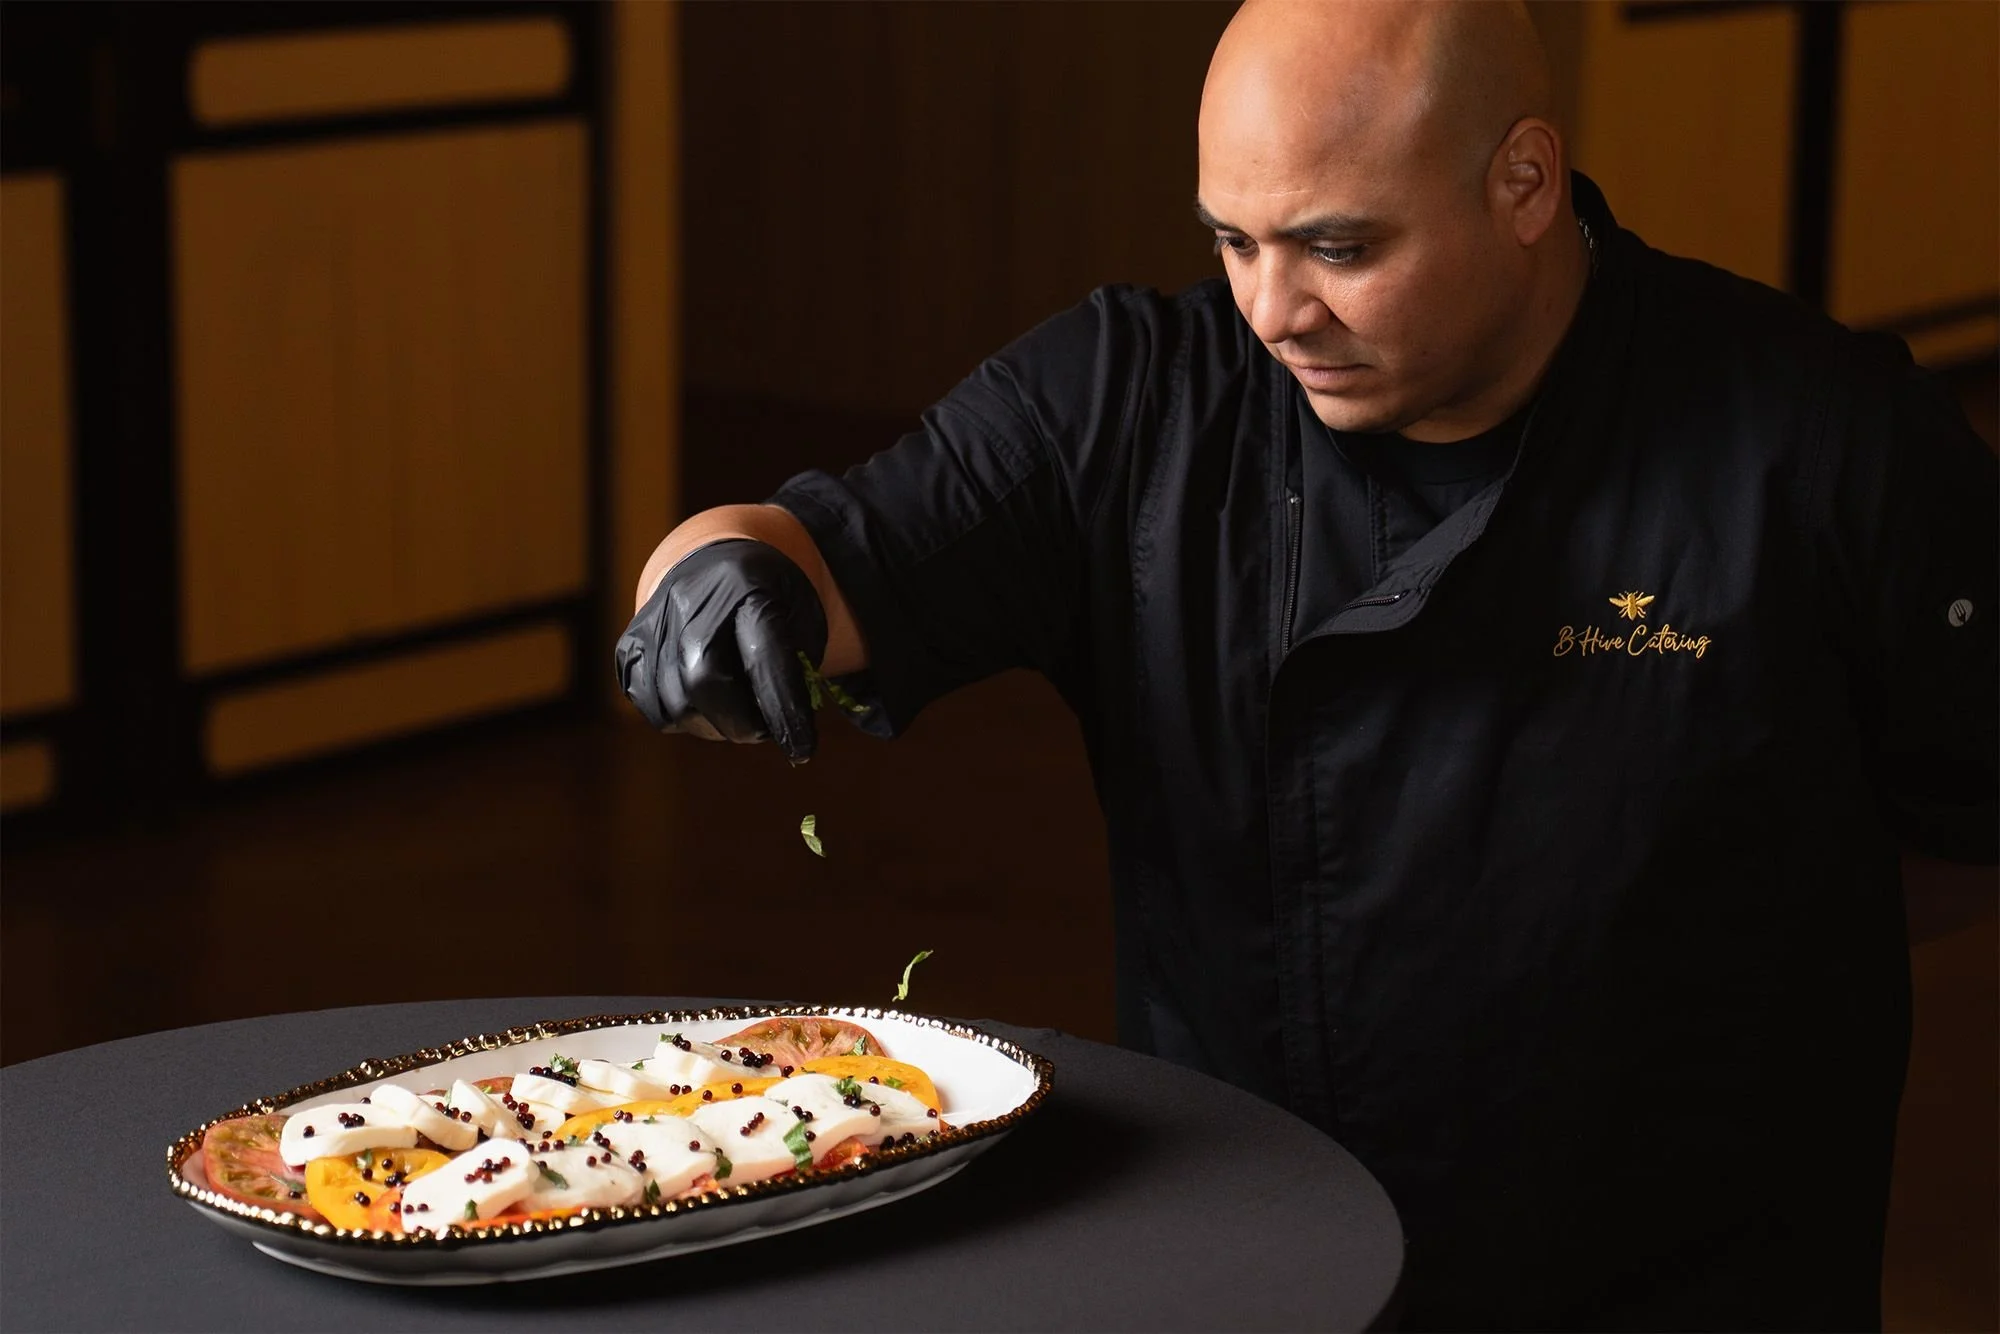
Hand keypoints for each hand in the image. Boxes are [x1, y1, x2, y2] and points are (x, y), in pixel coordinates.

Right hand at [614, 539, 828, 760]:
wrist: (711, 564)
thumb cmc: (766, 600)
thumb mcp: (799, 616)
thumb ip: (795, 668)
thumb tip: (785, 729)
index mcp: (744, 585)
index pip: (762, 655)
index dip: (783, 708)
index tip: (803, 748)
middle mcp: (688, 599)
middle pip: (703, 682)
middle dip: (740, 722)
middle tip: (763, 727)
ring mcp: (651, 623)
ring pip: (675, 707)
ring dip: (714, 725)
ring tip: (736, 708)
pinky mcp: (628, 648)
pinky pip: (653, 708)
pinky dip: (685, 718)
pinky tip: (705, 701)